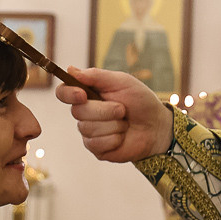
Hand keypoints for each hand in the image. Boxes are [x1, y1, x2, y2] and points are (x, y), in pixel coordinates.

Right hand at [56, 67, 172, 162]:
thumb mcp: (122, 82)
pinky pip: (97, 143)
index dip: (68, 94)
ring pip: (89, 128)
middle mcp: (84, 113)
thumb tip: (70, 70)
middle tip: (122, 109)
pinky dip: (115, 138)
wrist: (157, 126)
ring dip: (113, 124)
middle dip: (105, 110)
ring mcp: (89, 132)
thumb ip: (96, 76)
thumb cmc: (140, 101)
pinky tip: (122, 136)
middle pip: (77, 112)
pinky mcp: (97, 148)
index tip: (82, 94)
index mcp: (88, 94)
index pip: (63, 93)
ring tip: (124, 122)